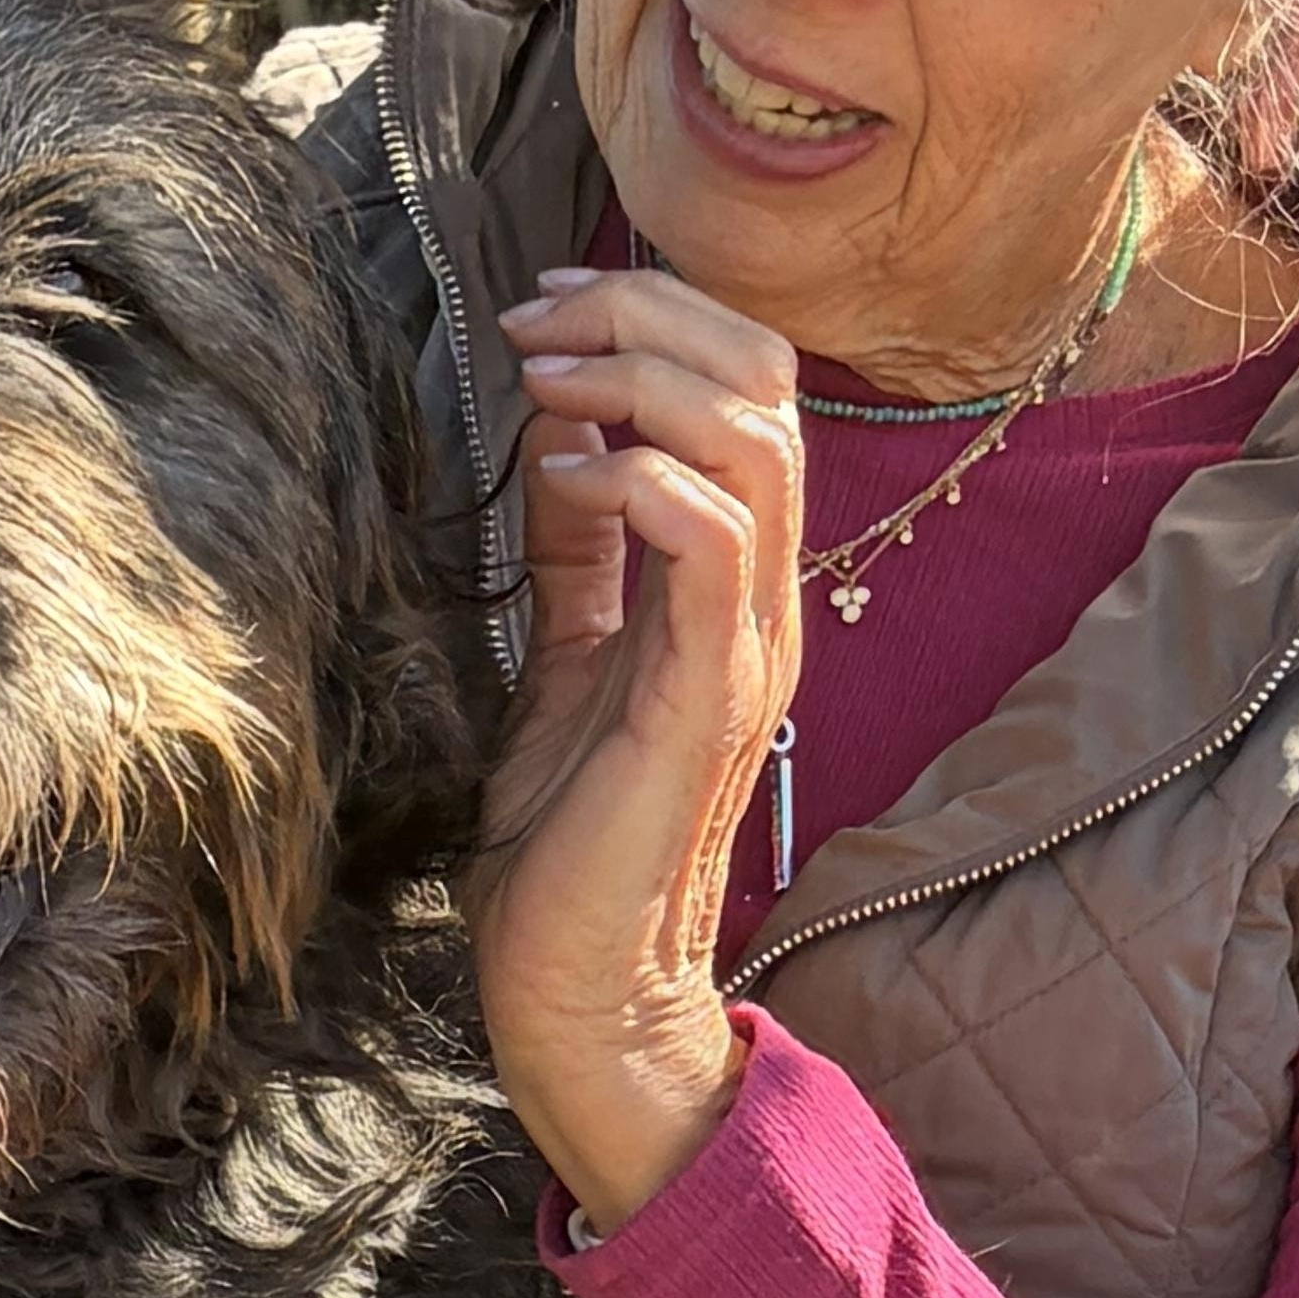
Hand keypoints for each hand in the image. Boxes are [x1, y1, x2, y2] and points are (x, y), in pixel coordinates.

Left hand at [465, 264, 802, 1236]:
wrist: (582, 992)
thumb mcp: (567, 661)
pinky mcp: (705, 700)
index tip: (544, 305)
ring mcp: (745, 651)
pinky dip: (635, 476)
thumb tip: (564, 435)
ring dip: (638, 377)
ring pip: (754, 440)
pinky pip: (708, 539)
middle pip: (765, 385)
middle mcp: (761, 606)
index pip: (749, 391)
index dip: (655, 316)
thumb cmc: (568, 844)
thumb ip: (583, 557)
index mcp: (733, 588)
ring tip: (544, 377)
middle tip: (532, 318)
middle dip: (643, 315)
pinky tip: (563, 477)